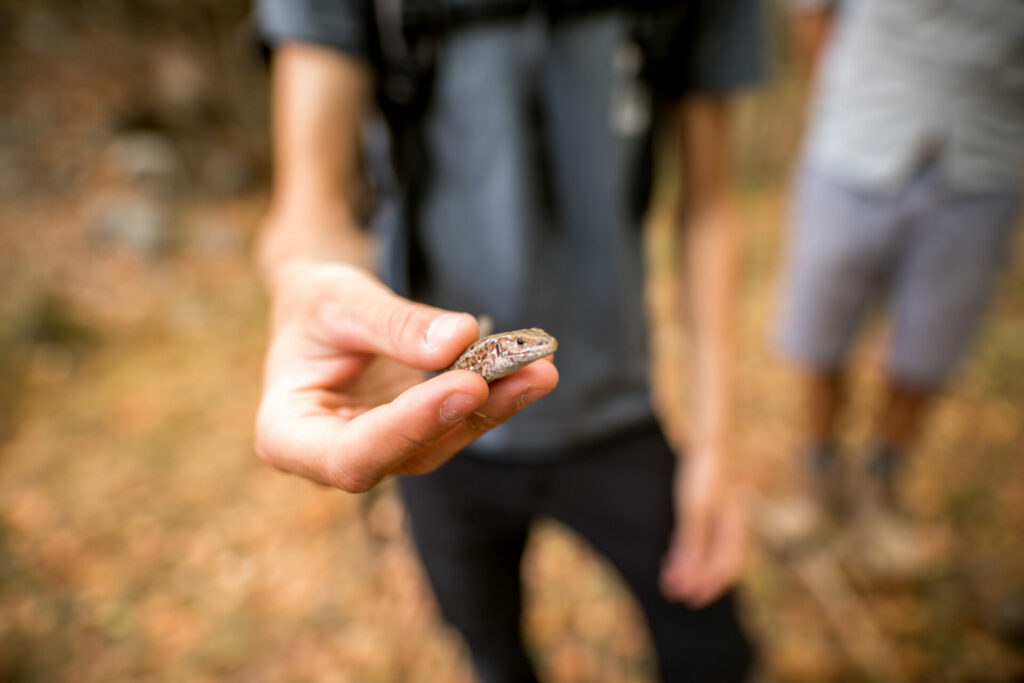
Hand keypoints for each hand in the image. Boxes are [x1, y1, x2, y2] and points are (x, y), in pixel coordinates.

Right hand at [254, 263, 558, 491]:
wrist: (324, 309)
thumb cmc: (315, 305)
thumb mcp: (341, 300)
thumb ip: (393, 325)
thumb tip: (459, 339)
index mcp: (288, 435)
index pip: (351, 455)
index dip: (410, 428)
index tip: (465, 385)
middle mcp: (335, 457)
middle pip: (407, 455)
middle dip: (467, 415)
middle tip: (523, 373)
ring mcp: (382, 451)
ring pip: (444, 442)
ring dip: (497, 406)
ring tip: (540, 368)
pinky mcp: (418, 436)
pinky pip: (460, 421)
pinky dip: (499, 396)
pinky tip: (535, 371)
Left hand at [659, 447, 746, 606]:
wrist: (707, 442)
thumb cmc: (702, 474)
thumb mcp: (694, 510)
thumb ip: (692, 543)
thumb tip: (687, 575)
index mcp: (735, 529)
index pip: (726, 567)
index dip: (707, 585)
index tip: (685, 596)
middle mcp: (733, 526)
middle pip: (719, 563)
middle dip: (696, 579)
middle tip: (672, 591)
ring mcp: (724, 517)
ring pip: (711, 552)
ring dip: (691, 566)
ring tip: (668, 574)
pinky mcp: (712, 509)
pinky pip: (705, 539)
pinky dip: (691, 551)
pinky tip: (674, 552)